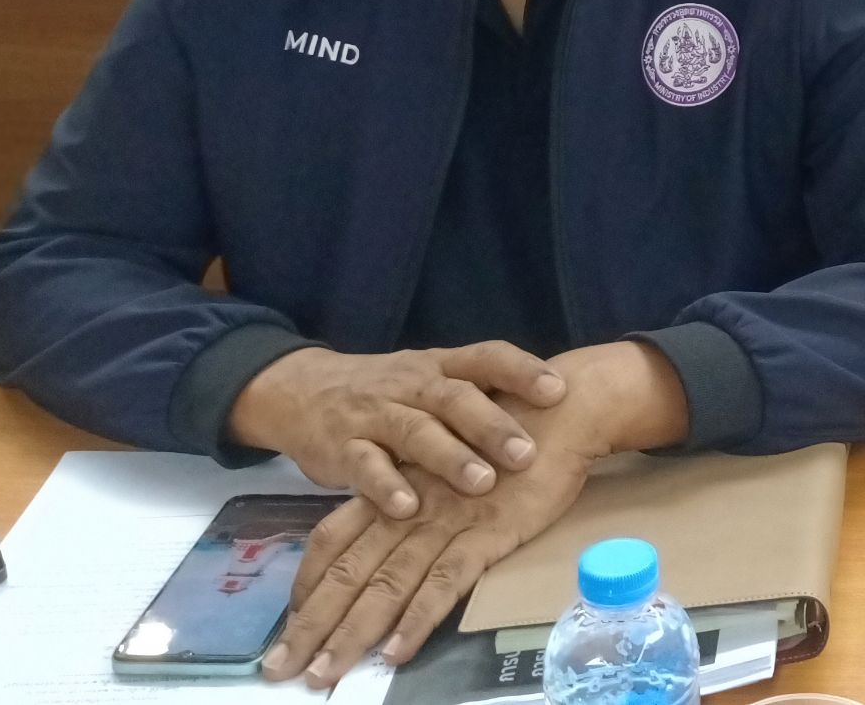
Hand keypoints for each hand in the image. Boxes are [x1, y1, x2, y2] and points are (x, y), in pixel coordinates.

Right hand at [227, 342, 566, 518]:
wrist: (304, 390)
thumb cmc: (391, 393)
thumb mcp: (433, 383)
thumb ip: (481, 395)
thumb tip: (556, 411)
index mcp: (440, 365)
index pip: (487, 357)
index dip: (523, 371)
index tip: (560, 390)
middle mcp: (411, 384)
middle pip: (456, 398)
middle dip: (492, 425)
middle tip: (528, 453)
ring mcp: (375, 413)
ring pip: (415, 430)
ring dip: (449, 457)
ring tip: (482, 483)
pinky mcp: (342, 447)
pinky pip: (365, 465)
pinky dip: (387, 486)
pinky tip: (409, 507)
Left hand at [265, 341, 690, 688]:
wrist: (561, 408)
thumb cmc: (508, 432)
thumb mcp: (450, 457)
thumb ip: (417, 490)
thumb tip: (392, 530)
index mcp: (397, 486)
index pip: (334, 537)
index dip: (309, 581)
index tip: (289, 622)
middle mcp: (411, 505)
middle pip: (349, 570)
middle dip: (312, 623)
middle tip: (279, 669)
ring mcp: (446, 520)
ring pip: (387, 583)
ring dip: (352, 633)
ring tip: (324, 675)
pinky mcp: (487, 533)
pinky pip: (444, 583)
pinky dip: (417, 619)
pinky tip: (396, 653)